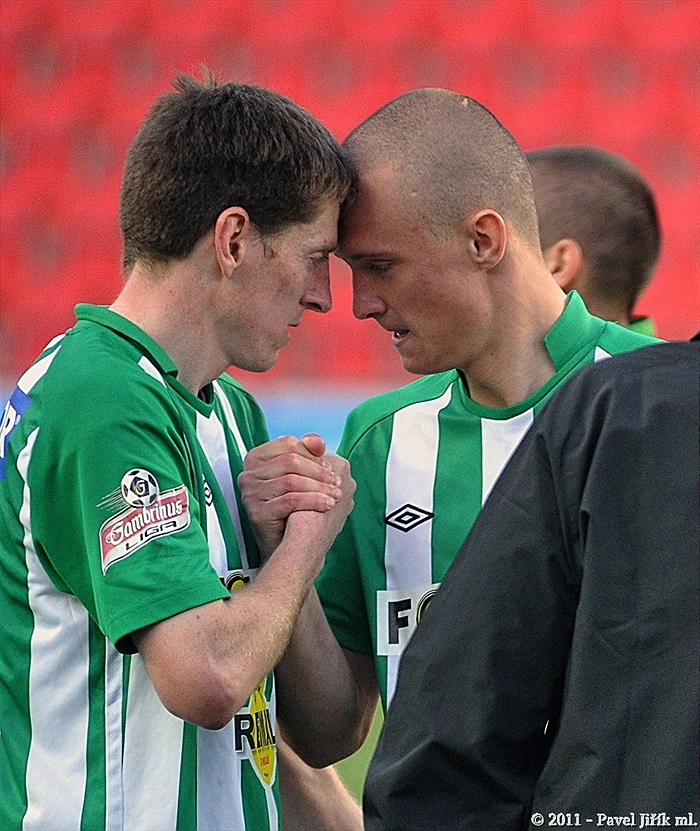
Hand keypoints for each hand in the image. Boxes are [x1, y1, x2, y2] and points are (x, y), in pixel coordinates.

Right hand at [238, 434, 345, 558]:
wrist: (285, 544)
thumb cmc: (294, 507)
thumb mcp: (299, 474)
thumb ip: (307, 453)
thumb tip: (318, 441)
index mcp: (256, 458)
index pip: (288, 444)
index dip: (312, 454)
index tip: (330, 467)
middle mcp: (248, 474)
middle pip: (291, 461)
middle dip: (319, 472)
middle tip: (337, 482)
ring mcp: (249, 493)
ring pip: (291, 481)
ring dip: (319, 487)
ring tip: (336, 495)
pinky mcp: (256, 511)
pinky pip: (290, 501)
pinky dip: (314, 501)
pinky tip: (328, 505)